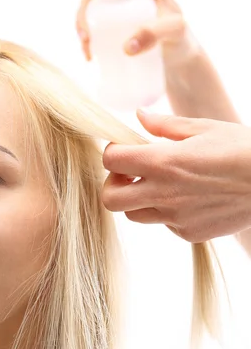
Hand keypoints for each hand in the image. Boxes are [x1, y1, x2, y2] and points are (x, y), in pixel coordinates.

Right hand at [76, 0, 195, 63]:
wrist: (174, 59)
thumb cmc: (180, 37)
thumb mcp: (175, 32)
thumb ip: (155, 34)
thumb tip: (127, 47)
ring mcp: (114, 5)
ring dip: (81, 16)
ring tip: (87, 40)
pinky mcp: (107, 25)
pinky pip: (88, 24)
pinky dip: (84, 39)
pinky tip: (90, 55)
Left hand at [102, 110, 250, 242]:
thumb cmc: (242, 149)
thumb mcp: (203, 128)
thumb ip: (165, 125)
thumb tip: (140, 116)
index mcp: (163, 162)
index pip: (111, 160)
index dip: (114, 152)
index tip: (126, 148)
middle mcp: (164, 193)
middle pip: (110, 199)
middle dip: (114, 184)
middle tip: (131, 173)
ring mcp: (176, 217)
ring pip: (135, 215)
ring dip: (138, 199)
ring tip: (160, 184)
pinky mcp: (190, 233)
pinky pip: (165, 224)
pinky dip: (167, 211)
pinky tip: (188, 197)